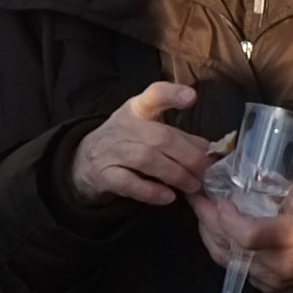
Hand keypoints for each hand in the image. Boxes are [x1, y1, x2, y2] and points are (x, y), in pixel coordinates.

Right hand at [70, 81, 213, 208]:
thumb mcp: (148, 129)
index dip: (172, 95)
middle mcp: (124, 126)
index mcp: (138, 108)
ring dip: (175, 174)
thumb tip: (208, 150)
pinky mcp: (104, 175)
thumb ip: (179, 137)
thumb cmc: (126, 141)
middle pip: (161, 137)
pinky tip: (168, 197)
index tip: (192, 97)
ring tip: (193, 185)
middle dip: (189, 156)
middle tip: (205, 171)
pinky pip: (129, 183)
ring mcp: (112, 150)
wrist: (84, 161)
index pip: (154, 95)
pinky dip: (151, 191)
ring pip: (147, 159)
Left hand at [190, 175, 292, 292]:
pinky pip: (236, 268)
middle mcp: (277, 264)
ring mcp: (270, 281)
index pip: (247, 235)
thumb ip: (278, 190)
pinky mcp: (267, 289)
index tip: (218, 199)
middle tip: (196, 196)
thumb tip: (248, 175)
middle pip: (227, 246)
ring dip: (209, 234)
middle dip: (206, 219)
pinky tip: (219, 231)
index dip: (225, 218)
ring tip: (202, 211)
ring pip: (225, 259)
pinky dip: (223, 248)